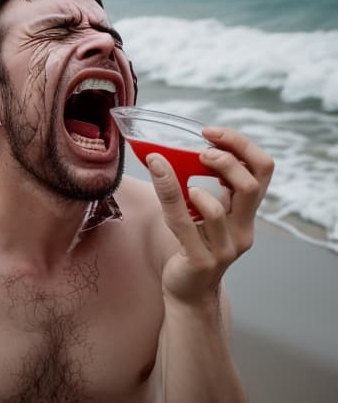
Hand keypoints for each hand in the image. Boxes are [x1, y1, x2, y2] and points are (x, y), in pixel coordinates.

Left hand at [147, 126, 273, 306]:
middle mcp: (243, 229)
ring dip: (194, 186)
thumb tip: (171, 150)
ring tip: (178, 183)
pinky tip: (163, 182)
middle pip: (251, 184)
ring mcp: (225, 248)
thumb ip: (202, 185)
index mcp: (246, 211)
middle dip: (226, 158)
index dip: (241, 145)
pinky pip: (186, 226)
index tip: (211, 133)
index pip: (262, 169)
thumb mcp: (203, 211)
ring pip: (216, 208)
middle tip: (201, 150)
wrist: (189, 291)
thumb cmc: (194, 244)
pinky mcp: (202, 261)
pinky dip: (172, 197)